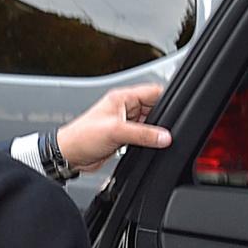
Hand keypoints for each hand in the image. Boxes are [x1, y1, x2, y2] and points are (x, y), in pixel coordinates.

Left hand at [55, 83, 169, 170]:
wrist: (69, 155)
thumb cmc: (82, 137)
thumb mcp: (116, 132)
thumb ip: (143, 134)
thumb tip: (165, 136)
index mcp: (122, 97)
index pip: (152, 91)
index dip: (167, 99)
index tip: (178, 110)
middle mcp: (124, 108)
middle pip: (154, 109)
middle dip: (161, 119)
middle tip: (166, 130)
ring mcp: (124, 123)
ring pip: (149, 124)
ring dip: (153, 132)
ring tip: (155, 140)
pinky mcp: (123, 137)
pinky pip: (142, 136)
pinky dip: (147, 141)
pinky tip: (147, 146)